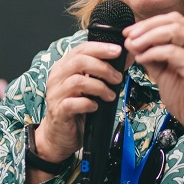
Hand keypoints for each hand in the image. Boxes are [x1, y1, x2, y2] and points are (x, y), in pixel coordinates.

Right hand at [34, 42, 124, 166]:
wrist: (60, 135)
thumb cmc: (77, 108)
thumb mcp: (92, 86)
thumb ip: (107, 71)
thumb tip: (127, 57)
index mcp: (65, 67)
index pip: (81, 49)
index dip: (101, 48)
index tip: (118, 51)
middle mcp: (57, 77)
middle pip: (79, 61)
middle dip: (103, 68)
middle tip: (118, 78)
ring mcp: (56, 94)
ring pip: (77, 81)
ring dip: (99, 87)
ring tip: (111, 95)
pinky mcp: (58, 111)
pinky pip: (73, 103)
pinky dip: (88, 103)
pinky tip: (96, 106)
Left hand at [123, 12, 183, 163]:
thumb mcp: (164, 73)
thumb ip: (152, 57)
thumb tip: (132, 42)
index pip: (173, 20)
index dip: (149, 23)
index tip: (129, 32)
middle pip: (173, 20)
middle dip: (147, 26)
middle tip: (128, 36)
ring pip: (174, 31)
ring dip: (149, 36)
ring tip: (133, 45)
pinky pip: (172, 52)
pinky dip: (154, 52)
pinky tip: (142, 59)